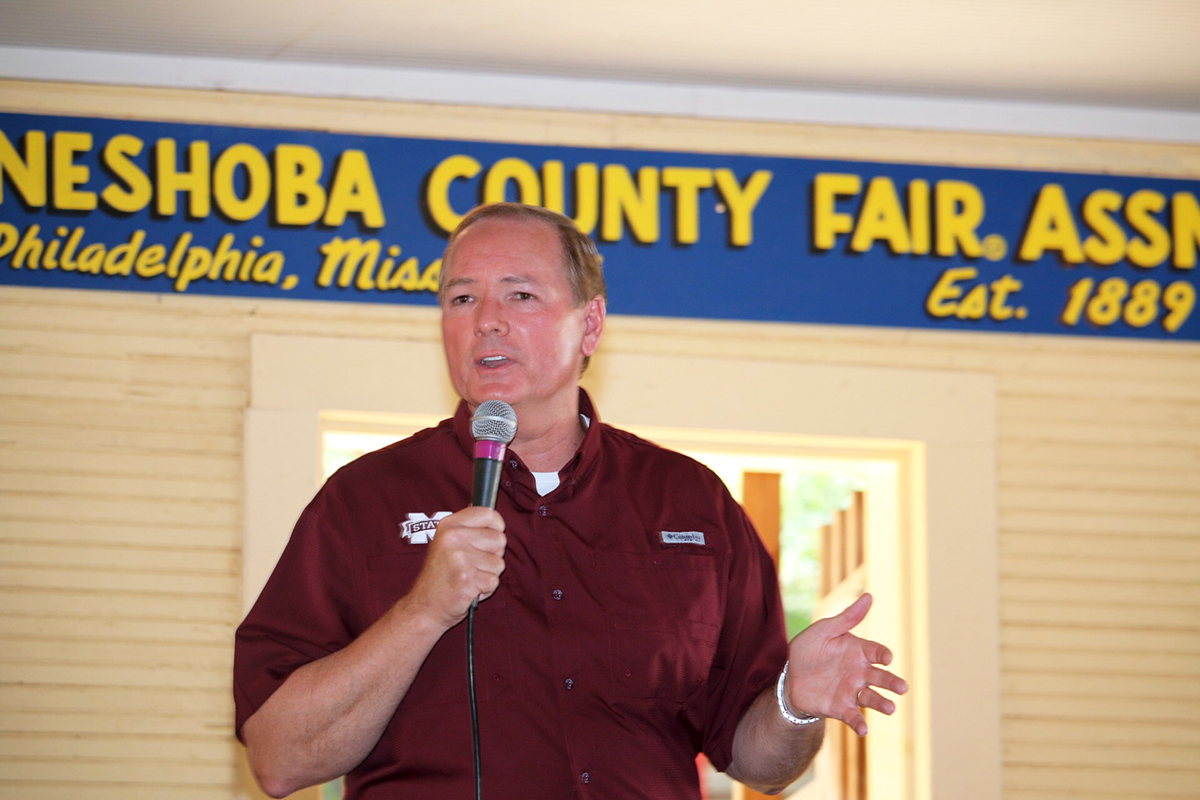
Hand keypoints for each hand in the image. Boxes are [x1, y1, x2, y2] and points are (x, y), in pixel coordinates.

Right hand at [406, 506, 505, 629]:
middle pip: (499, 539)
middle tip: (472, 565)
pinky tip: (468, 590)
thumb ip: (467, 528)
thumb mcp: (446, 543)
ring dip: (488, 574)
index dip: (497, 527)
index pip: (489, 514)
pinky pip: (494, 581)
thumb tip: (490, 514)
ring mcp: (460, 558)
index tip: (490, 539)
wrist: (424, 607)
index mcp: (449, 525)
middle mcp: (453, 538)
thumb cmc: (440, 576)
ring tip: (468, 578)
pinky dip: (485, 589)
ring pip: (498, 563)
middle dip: (493, 555)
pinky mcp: (467, 579)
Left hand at [785, 593, 906, 735]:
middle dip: (892, 682)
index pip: (875, 652)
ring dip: (882, 703)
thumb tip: (870, 596)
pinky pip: (853, 716)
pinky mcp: (841, 707)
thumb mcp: (825, 630)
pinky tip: (864, 730)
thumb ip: (847, 617)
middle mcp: (859, 672)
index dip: (882, 655)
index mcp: (858, 651)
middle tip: (903, 688)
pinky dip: (860, 723)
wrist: (790, 676)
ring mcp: (851, 691)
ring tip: (891, 708)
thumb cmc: (809, 649)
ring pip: (871, 698)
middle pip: (880, 677)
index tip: (887, 658)